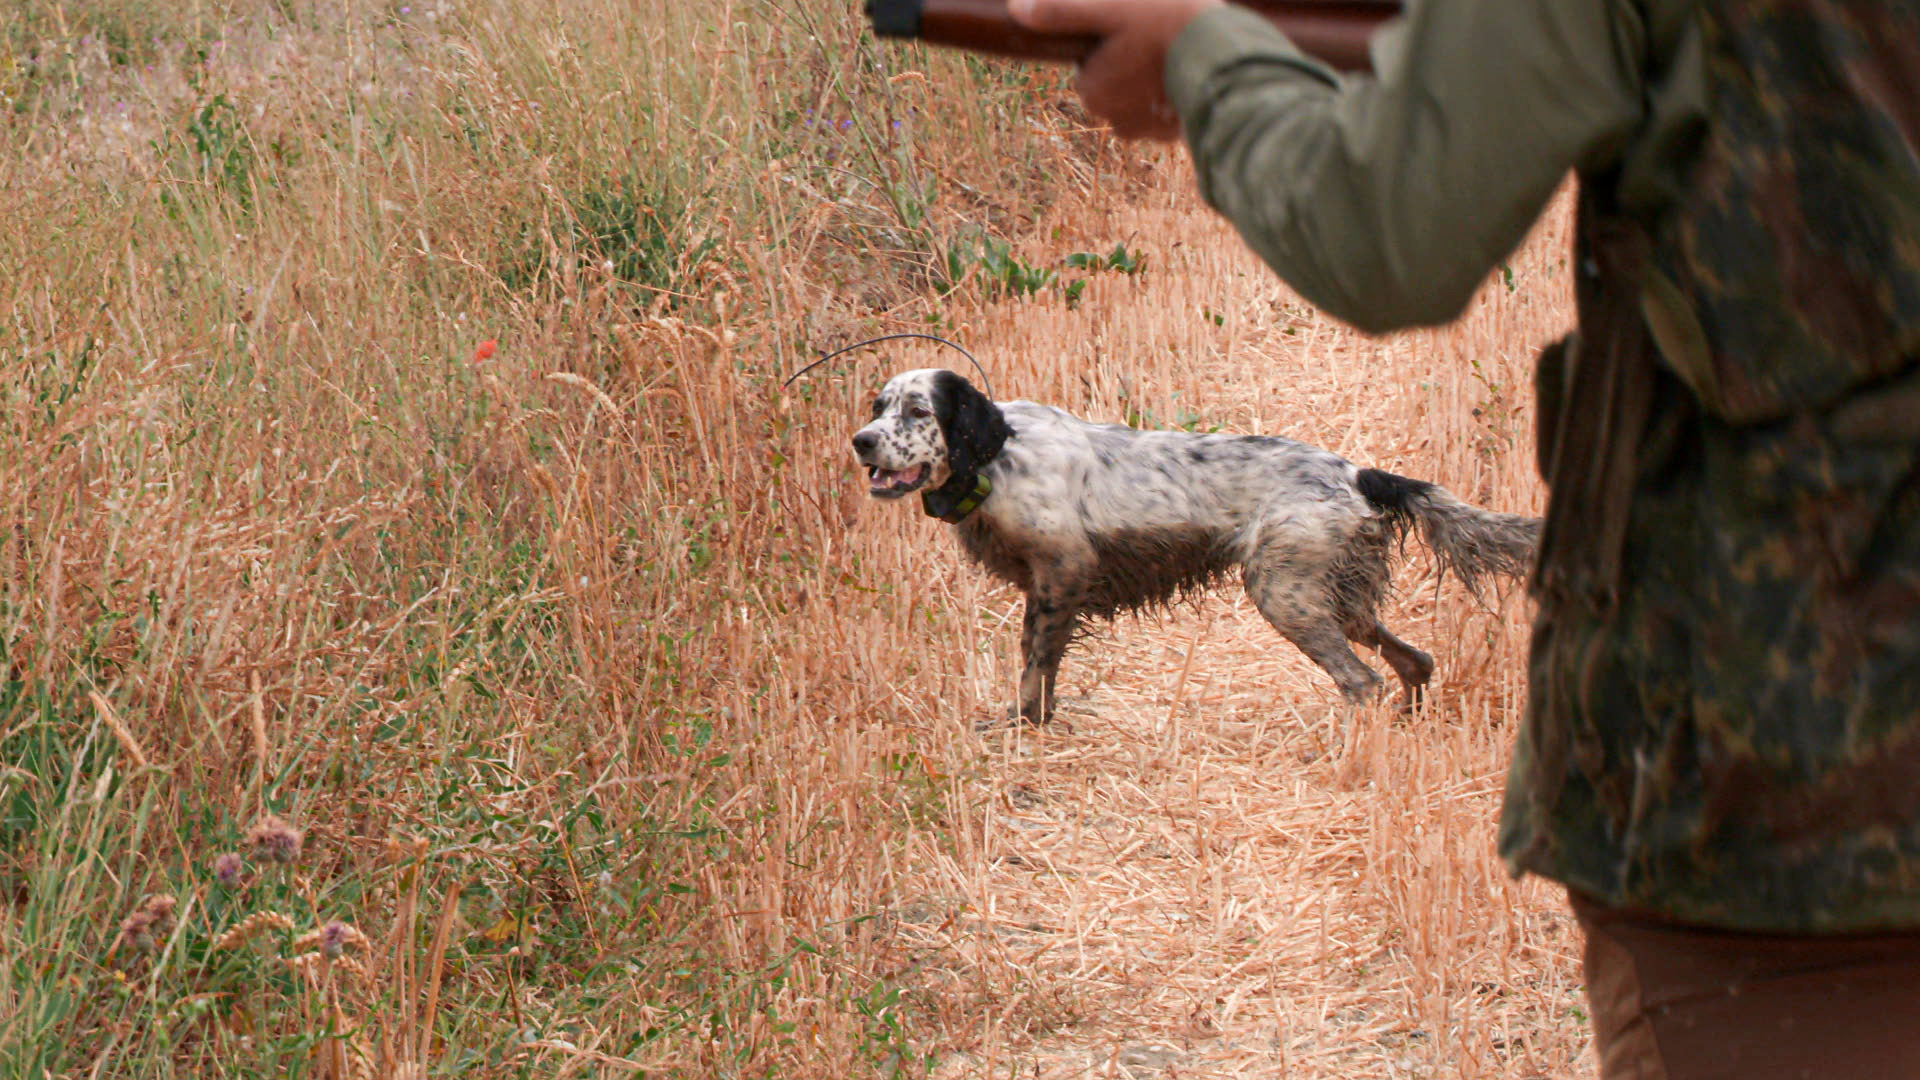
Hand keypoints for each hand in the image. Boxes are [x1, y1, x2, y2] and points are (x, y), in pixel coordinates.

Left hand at [1010, 0, 1223, 139]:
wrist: (1226, 61)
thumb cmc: (1165, 25)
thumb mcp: (1109, 7)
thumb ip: (1060, 11)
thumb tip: (1015, 9)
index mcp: (1092, 91)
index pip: (1091, 64)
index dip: (1111, 42)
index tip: (1134, 27)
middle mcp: (1116, 121)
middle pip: (1116, 82)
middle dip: (1132, 62)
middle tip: (1157, 36)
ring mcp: (1150, 131)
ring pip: (1143, 96)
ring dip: (1156, 77)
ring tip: (1178, 51)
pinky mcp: (1179, 133)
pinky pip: (1169, 109)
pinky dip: (1176, 93)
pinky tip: (1192, 71)